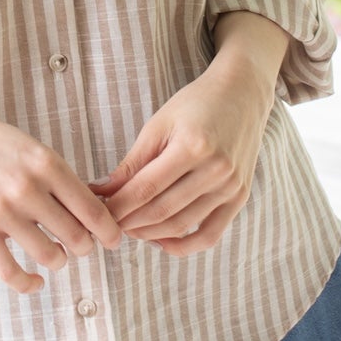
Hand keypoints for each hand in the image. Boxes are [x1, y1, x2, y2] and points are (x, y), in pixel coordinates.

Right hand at [0, 92, 122, 295]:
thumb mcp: (27, 147)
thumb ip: (56, 176)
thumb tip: (90, 210)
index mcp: (46, 163)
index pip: (93, 210)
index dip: (110, 231)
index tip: (113, 240)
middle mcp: (27, 188)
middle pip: (77, 238)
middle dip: (84, 247)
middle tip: (79, 245)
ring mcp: (0, 210)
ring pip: (50, 257)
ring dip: (58, 261)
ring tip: (54, 254)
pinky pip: (11, 272)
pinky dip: (28, 283)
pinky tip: (34, 281)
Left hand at [90, 63, 275, 256]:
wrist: (242, 95)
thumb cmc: (196, 104)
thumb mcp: (159, 124)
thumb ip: (133, 161)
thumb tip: (103, 191)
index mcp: (193, 146)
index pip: (146, 188)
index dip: (119, 206)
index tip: (99, 211)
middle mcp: (216, 170)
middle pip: (162, 211)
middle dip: (129, 222)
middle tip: (109, 223)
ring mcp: (231, 187)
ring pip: (182, 225)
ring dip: (150, 234)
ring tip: (129, 228)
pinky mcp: (240, 197)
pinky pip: (210, 235)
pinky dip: (184, 245)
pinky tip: (161, 242)